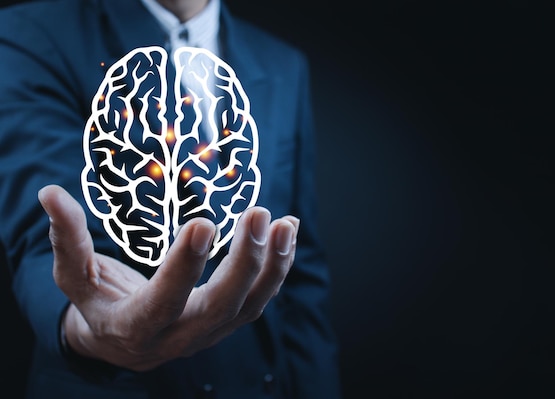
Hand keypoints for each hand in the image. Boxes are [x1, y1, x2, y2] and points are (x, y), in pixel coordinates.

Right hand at [38, 184, 297, 370]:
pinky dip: (277, 266)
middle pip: (219, 307)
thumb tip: (50, 194)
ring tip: (285, 222)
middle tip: (258, 214)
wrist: (123, 343)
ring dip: (272, 265)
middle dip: (243, 263)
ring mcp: (209, 333)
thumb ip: (67, 240)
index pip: (163, 301)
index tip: (204, 222)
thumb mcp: (75, 278)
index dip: (184, 267)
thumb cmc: (98, 304)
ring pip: (250, 307)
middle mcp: (179, 338)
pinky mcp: (228, 322)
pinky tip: (287, 230)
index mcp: (136, 328)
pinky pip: (260, 299)